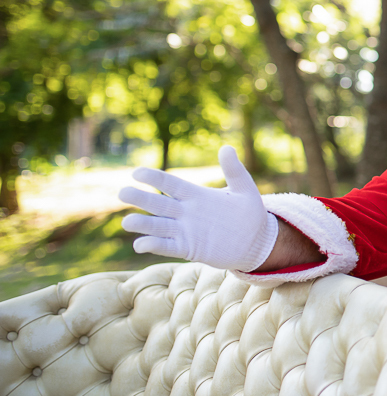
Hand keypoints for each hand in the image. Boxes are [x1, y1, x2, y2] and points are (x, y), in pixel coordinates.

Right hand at [119, 145, 277, 271]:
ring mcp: (184, 231)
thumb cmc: (250, 213)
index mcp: (196, 195)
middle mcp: (185, 212)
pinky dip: (153, 245)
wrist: (256, 241)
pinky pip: (166, 247)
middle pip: (158, 204)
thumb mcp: (245, 190)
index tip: (136, 172)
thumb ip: (234, 171)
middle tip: (122, 192)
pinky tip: (141, 245)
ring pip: (157, 226)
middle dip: (140, 198)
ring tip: (127, 222)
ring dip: (142, 224)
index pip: (171, 184)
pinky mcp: (187, 248)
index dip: (154, 178)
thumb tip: (227, 147)